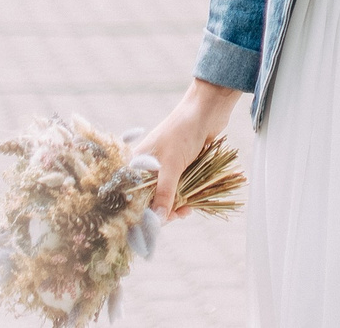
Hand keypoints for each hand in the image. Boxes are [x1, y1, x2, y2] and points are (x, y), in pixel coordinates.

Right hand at [138, 79, 239, 219]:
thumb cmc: (183, 132)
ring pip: (166, 196)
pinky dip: (184, 199)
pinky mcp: (181, 167)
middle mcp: (148, 166)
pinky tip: (190, 206)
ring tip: (185, 211)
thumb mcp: (171, 165)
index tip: (150, 228)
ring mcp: (165, 167)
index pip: (132, 194)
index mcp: (137, 163)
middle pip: (149, 198)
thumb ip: (164, 193)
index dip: (140, 212)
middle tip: (174, 218)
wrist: (207, 110)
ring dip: (175, 207)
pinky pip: (179, 190)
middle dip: (161, 211)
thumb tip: (157, 220)